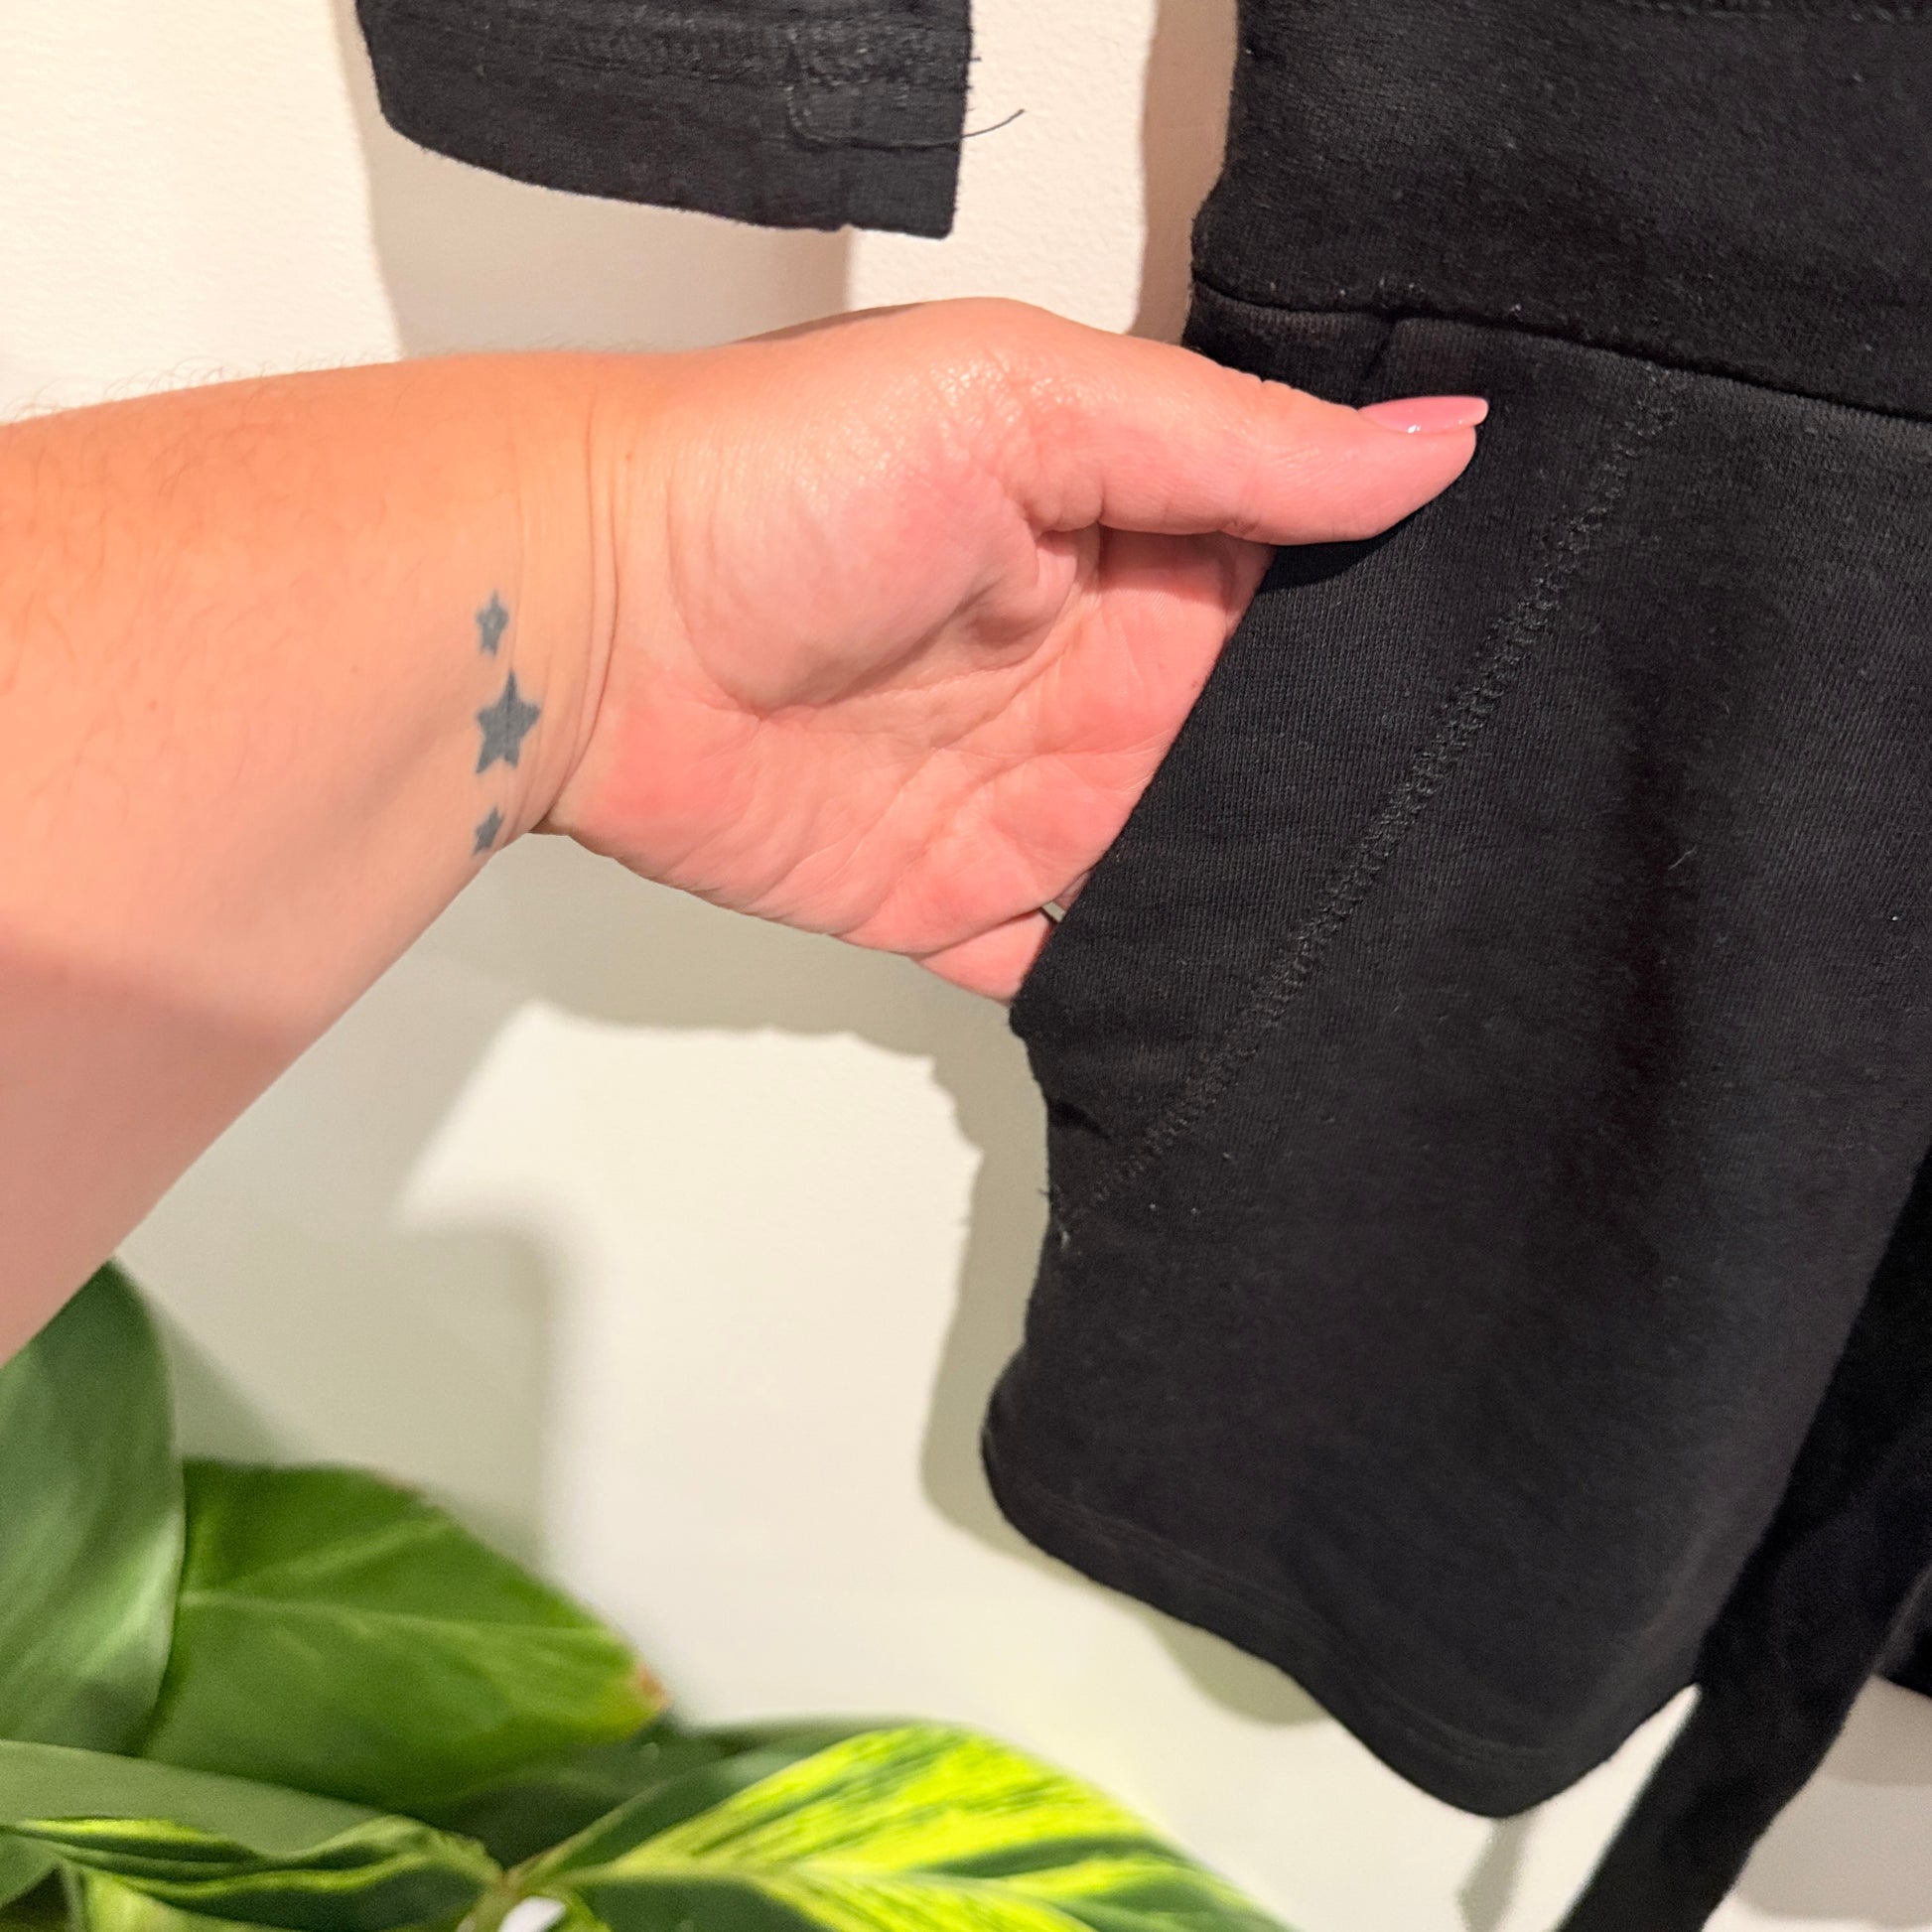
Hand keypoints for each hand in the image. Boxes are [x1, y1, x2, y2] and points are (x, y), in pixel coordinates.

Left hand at [550, 299, 1482, 997]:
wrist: (585, 624)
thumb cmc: (776, 476)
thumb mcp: (1025, 403)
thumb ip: (1229, 443)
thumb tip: (1438, 443)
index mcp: (1129, 538)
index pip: (1309, 582)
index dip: (1404, 621)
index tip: (1519, 666)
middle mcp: (1099, 671)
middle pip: (1271, 742)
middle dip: (1359, 781)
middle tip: (1489, 825)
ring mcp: (1036, 796)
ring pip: (1198, 863)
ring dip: (1272, 890)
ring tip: (1410, 930)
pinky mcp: (961, 903)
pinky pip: (1082, 960)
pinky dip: (1151, 983)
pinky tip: (1246, 1001)